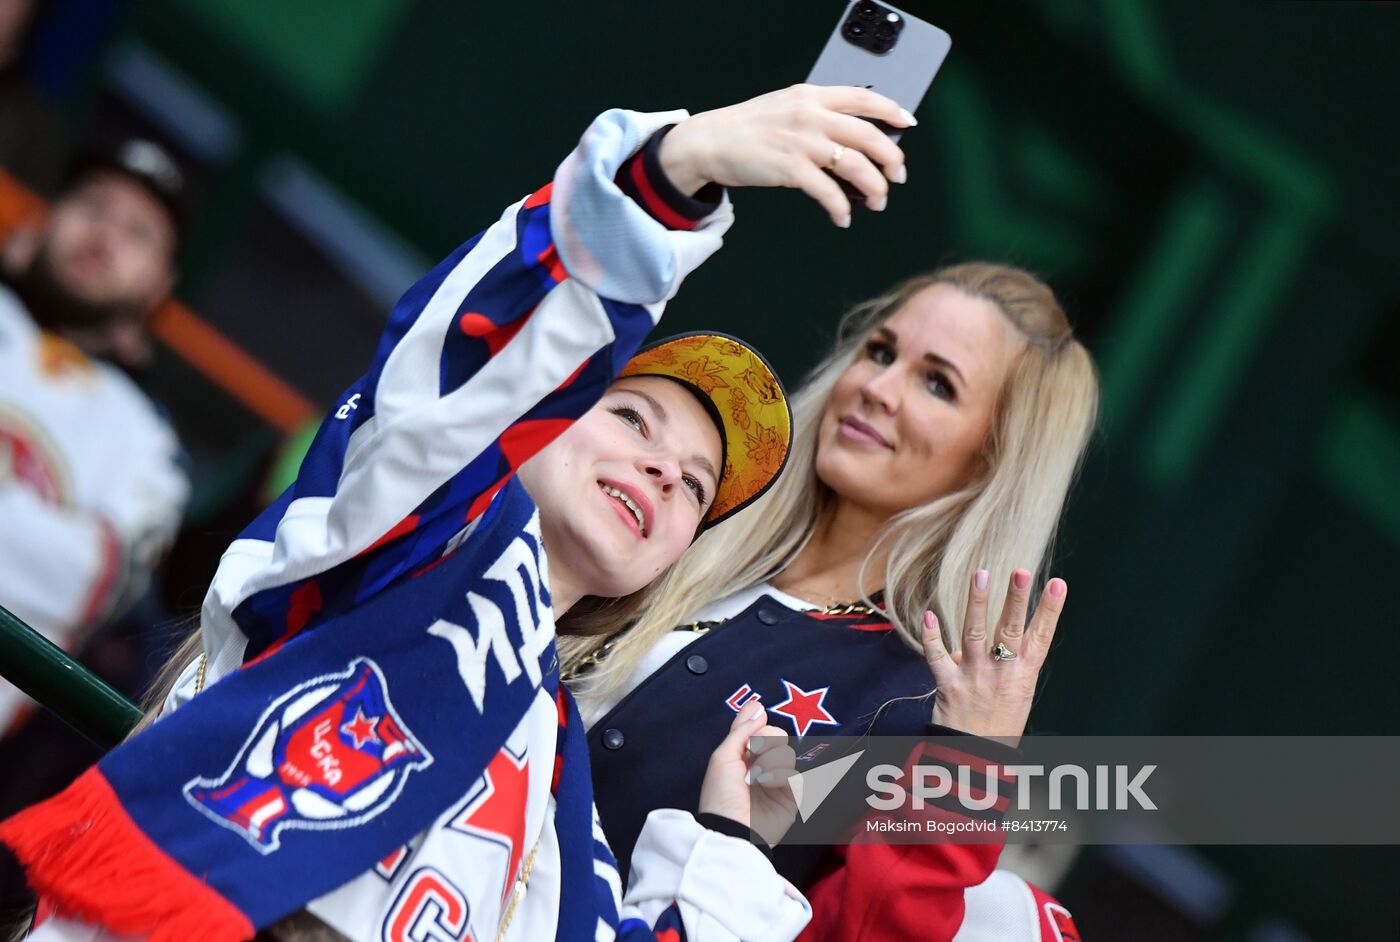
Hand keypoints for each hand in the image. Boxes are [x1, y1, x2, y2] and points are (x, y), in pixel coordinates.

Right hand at [659, 84, 913, 226]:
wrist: (710, 141)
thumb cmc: (746, 129)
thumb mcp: (785, 107)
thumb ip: (816, 114)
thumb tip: (851, 137)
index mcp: (812, 96)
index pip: (863, 97)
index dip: (891, 110)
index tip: (908, 123)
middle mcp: (811, 115)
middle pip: (869, 135)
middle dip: (891, 159)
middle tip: (898, 177)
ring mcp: (802, 142)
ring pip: (855, 165)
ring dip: (874, 188)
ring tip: (877, 202)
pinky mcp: (790, 169)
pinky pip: (828, 192)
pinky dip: (841, 209)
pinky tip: (842, 218)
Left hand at [698, 700, 797, 845]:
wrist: (732, 830)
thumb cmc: (721, 795)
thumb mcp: (722, 757)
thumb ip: (741, 731)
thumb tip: (759, 707)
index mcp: (740, 756)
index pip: (754, 730)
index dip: (756, 720)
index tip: (758, 710)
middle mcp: (760, 766)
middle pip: (776, 736)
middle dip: (767, 739)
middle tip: (754, 749)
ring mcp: (776, 781)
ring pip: (787, 753)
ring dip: (771, 760)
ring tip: (757, 777)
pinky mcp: (790, 797)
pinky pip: (796, 775)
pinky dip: (782, 776)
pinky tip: (768, 784)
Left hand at [920, 568, 1067, 744]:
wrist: (976, 761)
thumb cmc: (998, 724)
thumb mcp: (1016, 693)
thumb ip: (1004, 662)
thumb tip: (983, 636)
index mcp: (1024, 676)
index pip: (1041, 637)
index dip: (1050, 610)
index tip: (1058, 583)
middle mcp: (1002, 674)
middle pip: (1010, 630)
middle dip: (1016, 599)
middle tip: (1021, 571)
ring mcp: (975, 679)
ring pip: (976, 635)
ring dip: (977, 603)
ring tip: (981, 575)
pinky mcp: (948, 686)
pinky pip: (937, 657)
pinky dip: (932, 636)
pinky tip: (928, 614)